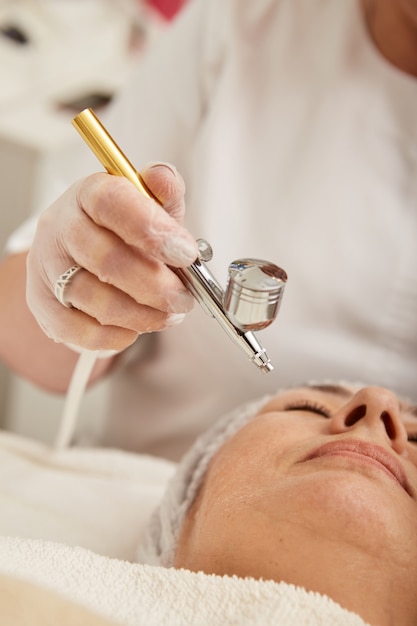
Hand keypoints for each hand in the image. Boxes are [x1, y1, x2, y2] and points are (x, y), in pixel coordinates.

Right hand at [26, 163, 197, 351]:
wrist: (83, 256)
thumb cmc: (122, 229)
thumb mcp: (148, 203)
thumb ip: (163, 191)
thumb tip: (164, 178)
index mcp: (87, 194)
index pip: (112, 203)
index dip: (153, 230)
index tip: (186, 254)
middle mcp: (60, 228)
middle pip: (106, 259)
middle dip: (156, 286)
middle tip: (184, 298)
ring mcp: (47, 269)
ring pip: (96, 300)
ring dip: (143, 315)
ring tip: (168, 314)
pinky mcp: (44, 306)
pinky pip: (81, 332)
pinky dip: (117, 336)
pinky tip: (136, 328)